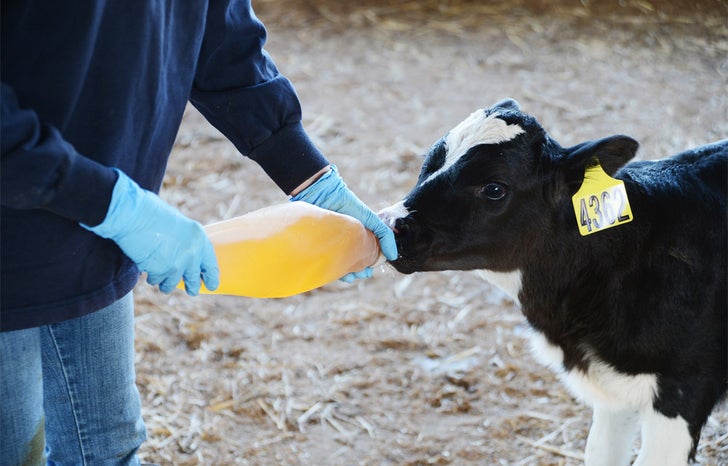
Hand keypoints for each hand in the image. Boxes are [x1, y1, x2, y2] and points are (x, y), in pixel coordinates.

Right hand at [81, 169, 218, 294]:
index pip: (211, 267)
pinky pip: (155, 280)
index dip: (211, 279)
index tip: (211, 286)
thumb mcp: (181, 225)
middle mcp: (192, 254)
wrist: (134, 215)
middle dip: (191, 287)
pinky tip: (147, 263)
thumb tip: (189, 261)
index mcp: (200, 239)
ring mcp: (176, 265)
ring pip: (172, 284)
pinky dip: (150, 276)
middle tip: (191, 290)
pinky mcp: (159, 272)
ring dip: (165, 281)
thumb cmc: (153, 214)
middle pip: (194, 282)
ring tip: (158, 270)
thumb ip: (188, 243)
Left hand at [290, 165, 396, 280]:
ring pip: (340, 264)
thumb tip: (393, 256)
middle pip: (353, 262)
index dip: (368, 265)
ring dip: (346, 273)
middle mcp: (344, 241)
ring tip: (350, 276)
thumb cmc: (346, 203)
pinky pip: (326, 262)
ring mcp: (331, 243)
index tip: (370, 270)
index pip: (364, 255)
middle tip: (362, 274)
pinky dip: (333, 270)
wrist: (321, 194)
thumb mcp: (370, 219)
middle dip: (359, 272)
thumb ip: (384, 235)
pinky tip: (337, 272)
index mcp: (356, 236)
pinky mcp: (319, 245)